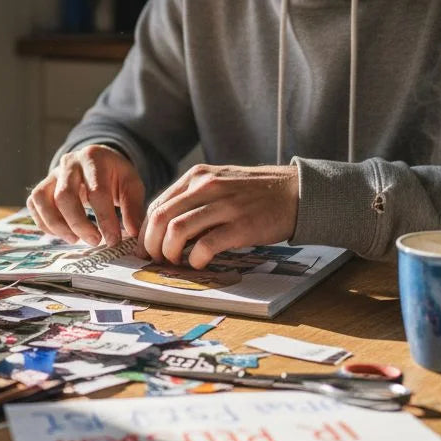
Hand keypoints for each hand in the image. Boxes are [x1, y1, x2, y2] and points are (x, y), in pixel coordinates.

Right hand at [27, 144, 145, 246]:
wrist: (96, 160)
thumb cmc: (115, 175)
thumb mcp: (131, 184)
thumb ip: (133, 207)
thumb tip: (134, 233)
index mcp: (94, 158)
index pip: (97, 191)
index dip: (105, 219)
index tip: (113, 240)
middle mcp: (68, 163)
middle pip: (64, 196)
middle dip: (79, 224)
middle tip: (95, 241)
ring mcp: (51, 173)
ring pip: (42, 200)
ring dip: (57, 225)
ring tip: (75, 239)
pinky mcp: (42, 185)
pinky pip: (34, 205)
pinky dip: (44, 223)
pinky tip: (63, 234)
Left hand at [137, 164, 299, 268]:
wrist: (294, 192)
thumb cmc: (255, 193)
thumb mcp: (219, 183)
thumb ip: (194, 199)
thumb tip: (166, 227)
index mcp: (198, 177)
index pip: (158, 204)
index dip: (146, 230)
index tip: (147, 247)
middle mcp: (206, 187)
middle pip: (160, 218)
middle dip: (151, 244)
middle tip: (155, 259)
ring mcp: (223, 205)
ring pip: (176, 231)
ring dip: (169, 252)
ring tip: (175, 262)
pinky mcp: (240, 225)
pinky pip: (205, 246)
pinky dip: (195, 259)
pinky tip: (199, 263)